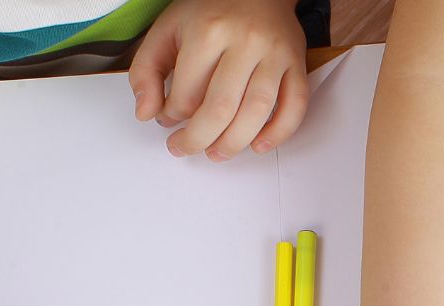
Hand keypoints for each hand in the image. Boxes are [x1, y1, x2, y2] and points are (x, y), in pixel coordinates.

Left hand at [129, 0, 307, 159]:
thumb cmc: (212, 10)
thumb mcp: (168, 28)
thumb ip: (146, 69)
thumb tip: (146, 113)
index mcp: (208, 31)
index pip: (186, 93)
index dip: (171, 115)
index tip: (167, 118)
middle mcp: (245, 42)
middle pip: (221, 109)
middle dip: (198, 139)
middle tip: (185, 148)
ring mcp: (275, 54)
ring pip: (257, 112)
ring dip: (234, 144)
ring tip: (217, 153)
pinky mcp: (296, 63)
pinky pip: (295, 106)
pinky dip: (279, 133)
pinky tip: (258, 145)